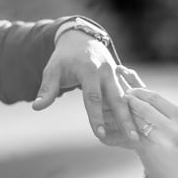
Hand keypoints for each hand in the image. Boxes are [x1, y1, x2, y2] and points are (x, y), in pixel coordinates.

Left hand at [31, 30, 139, 146]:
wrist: (81, 38)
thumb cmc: (64, 58)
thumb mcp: (52, 70)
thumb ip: (47, 89)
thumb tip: (37, 107)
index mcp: (89, 70)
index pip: (93, 97)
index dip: (96, 116)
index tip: (100, 134)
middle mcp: (106, 71)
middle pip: (117, 99)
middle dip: (125, 119)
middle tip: (133, 138)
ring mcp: (115, 74)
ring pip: (127, 98)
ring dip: (133, 117)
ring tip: (140, 136)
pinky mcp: (120, 77)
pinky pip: (128, 95)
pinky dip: (133, 110)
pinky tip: (140, 126)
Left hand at [124, 87, 177, 177]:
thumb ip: (167, 113)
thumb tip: (145, 97)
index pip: (155, 97)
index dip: (139, 92)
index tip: (131, 90)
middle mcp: (172, 127)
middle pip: (143, 108)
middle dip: (128, 101)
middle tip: (119, 97)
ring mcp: (161, 141)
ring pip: (136, 122)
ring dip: (124, 114)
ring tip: (116, 110)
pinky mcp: (151, 153)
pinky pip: (133, 136)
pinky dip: (125, 130)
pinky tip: (120, 127)